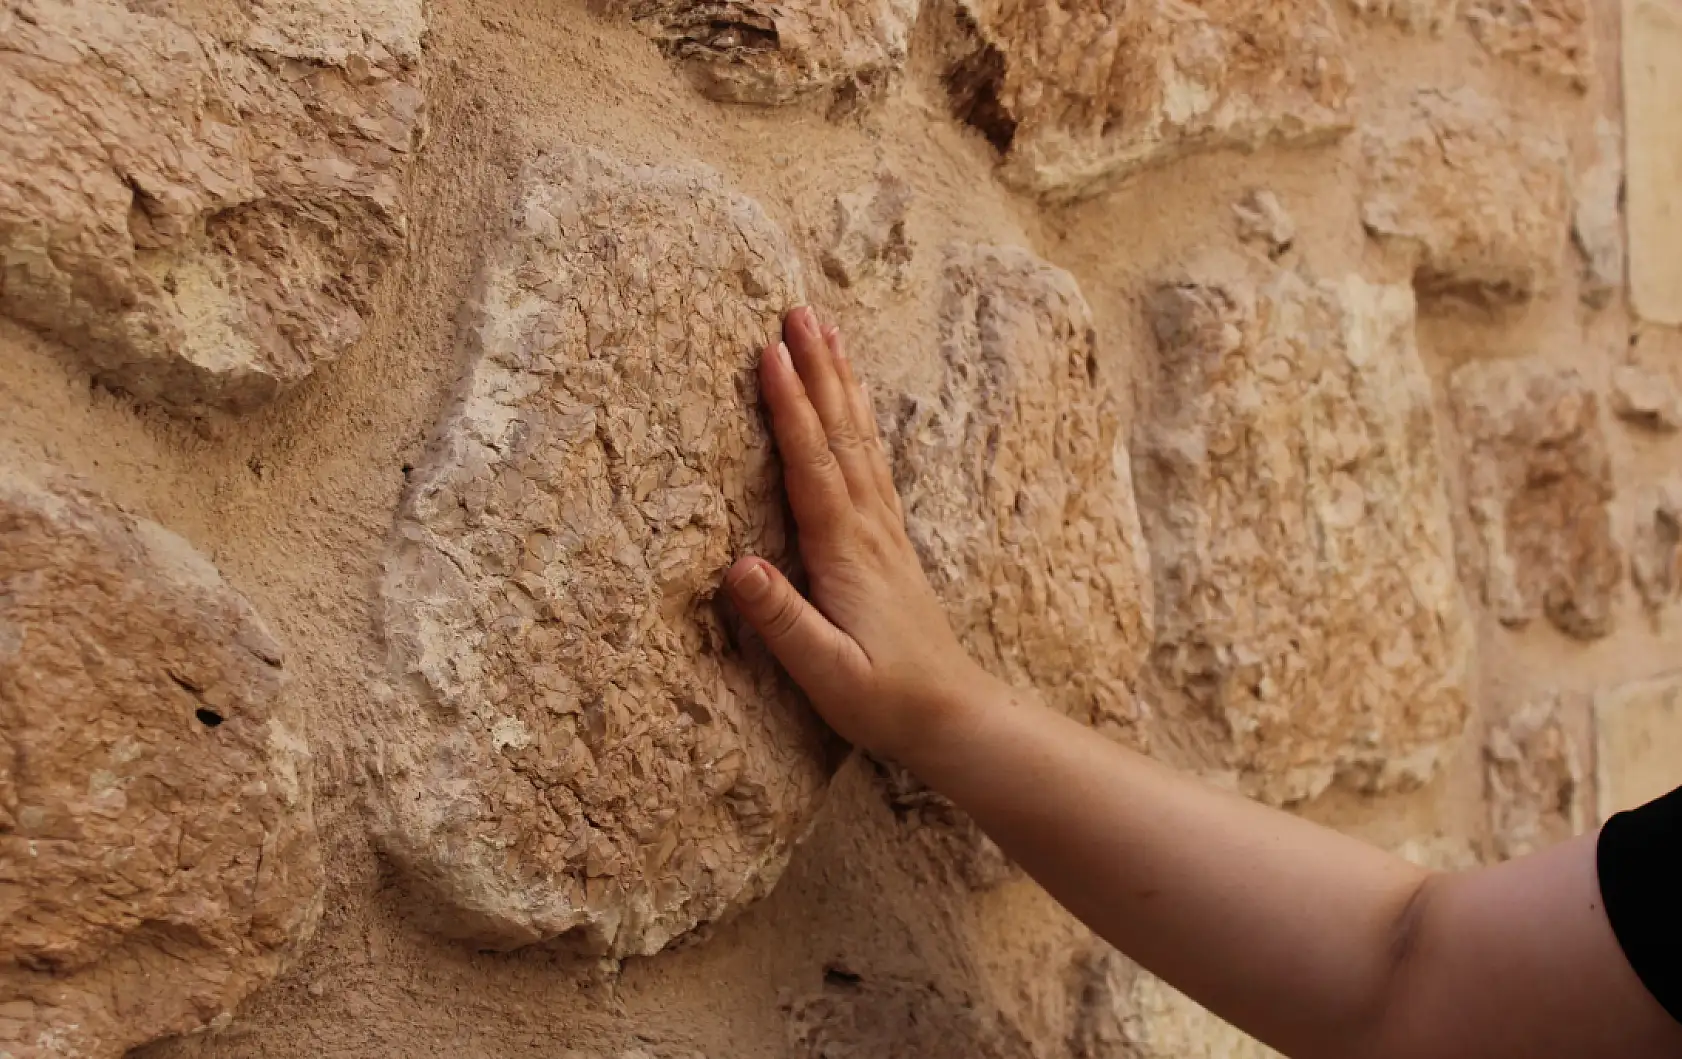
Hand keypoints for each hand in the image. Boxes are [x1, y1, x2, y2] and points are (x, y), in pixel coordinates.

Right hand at [726, 307, 993, 761]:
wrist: (953, 716)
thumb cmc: (886, 701)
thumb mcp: (827, 673)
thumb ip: (782, 621)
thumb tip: (737, 568)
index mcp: (846, 553)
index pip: (811, 465)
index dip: (790, 407)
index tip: (770, 352)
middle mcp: (868, 529)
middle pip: (840, 433)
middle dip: (818, 368)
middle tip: (798, 309)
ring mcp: (884, 531)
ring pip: (859, 439)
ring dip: (842, 382)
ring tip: (828, 331)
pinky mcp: (889, 543)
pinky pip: (871, 463)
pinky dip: (858, 421)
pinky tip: (854, 404)